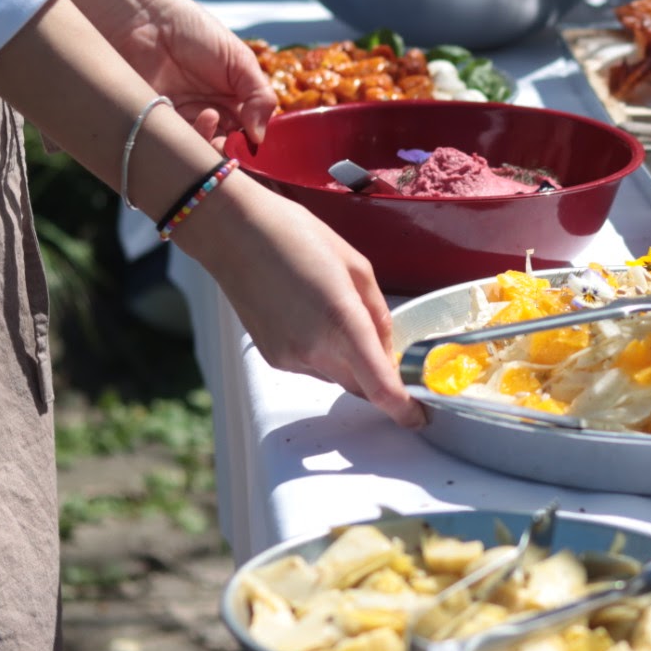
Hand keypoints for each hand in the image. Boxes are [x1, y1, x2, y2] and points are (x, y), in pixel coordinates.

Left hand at [113, 0, 276, 148]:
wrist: (145, 18)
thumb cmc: (195, 31)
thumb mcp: (239, 60)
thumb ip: (260, 96)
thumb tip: (260, 137)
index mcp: (234, 103)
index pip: (249, 136)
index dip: (252, 144)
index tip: (252, 140)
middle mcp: (210, 116)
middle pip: (226, 150)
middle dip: (230, 151)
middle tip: (231, 138)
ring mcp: (183, 122)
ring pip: (200, 153)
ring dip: (209, 145)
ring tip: (209, 115)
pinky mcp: (157, 126)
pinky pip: (174, 147)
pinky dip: (185, 143)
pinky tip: (192, 117)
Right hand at [181, 174, 423, 427]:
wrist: (233, 234)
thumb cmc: (296, 235)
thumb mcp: (355, 265)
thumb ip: (377, 311)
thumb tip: (387, 346)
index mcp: (343, 322)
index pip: (380, 388)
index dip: (403, 410)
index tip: (418, 417)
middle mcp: (316, 349)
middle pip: (361, 386)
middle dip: (378, 376)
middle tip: (382, 344)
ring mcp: (291, 357)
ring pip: (337, 377)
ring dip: (348, 361)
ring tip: (334, 313)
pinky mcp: (273, 357)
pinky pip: (312, 368)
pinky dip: (322, 353)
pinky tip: (310, 316)